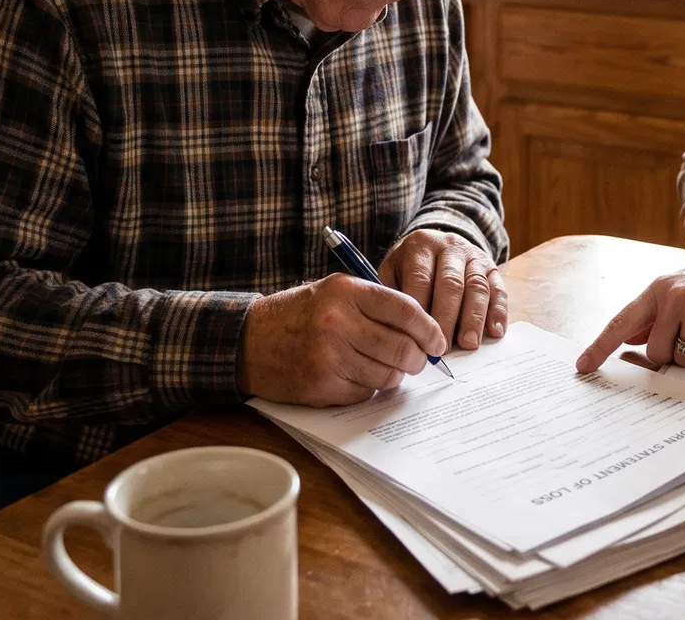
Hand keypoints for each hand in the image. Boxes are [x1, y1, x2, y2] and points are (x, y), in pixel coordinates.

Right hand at [238, 273, 446, 405]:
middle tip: (417, 361)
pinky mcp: (321, 385)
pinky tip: (353, 375)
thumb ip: (375, 305)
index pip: (406, 310)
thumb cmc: (298, 315)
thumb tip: (423, 331)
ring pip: (387, 374)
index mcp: (346, 291)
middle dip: (417, 359)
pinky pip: (364, 392)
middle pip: (402, 347)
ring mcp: (329, 356)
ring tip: (382, 367)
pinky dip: (366, 387)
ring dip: (393, 375)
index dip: (429, 329)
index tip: (438, 341)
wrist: (246, 340)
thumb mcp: (334, 292)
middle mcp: (338, 321)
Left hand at [379, 229, 508, 350]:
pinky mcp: (492, 267)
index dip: (421, 311)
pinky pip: (498, 289)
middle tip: (444, 348)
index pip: (421, 279)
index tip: (418, 339)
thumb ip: (394, 296)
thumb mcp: (393, 271)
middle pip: (451, 284)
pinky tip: (495, 331)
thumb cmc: (409, 268)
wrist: (436, 246)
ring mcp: (474, 256)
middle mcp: (449, 247)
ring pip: (477, 286)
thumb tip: (402, 333)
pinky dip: (498, 312)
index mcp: (420, 246)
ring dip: (474, 318)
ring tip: (469, 344)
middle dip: (447, 318)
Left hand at [574, 243, 684, 373]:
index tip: (583, 366)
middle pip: (656, 352)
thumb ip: (652, 316)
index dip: (600, 346)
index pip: (622, 322)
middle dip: (673, 353)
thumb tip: (626, 339)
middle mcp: (674, 295)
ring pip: (683, 358)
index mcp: (658, 289)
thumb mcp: (680, 291)